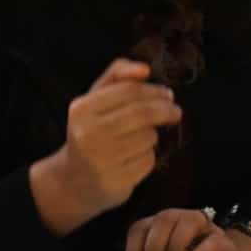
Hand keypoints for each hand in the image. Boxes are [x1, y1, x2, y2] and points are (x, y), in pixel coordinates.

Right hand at [31, 59, 180, 235]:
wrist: (74, 179)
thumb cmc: (91, 131)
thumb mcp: (96, 99)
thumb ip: (117, 75)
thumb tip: (144, 69)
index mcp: (82, 109)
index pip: (129, 91)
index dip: (154, 91)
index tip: (167, 95)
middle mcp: (88, 134)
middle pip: (142, 114)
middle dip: (165, 110)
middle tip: (175, 111)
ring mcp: (101, 160)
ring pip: (149, 138)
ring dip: (153, 136)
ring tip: (142, 138)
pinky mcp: (115, 181)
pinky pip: (148, 161)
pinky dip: (149, 157)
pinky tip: (136, 157)